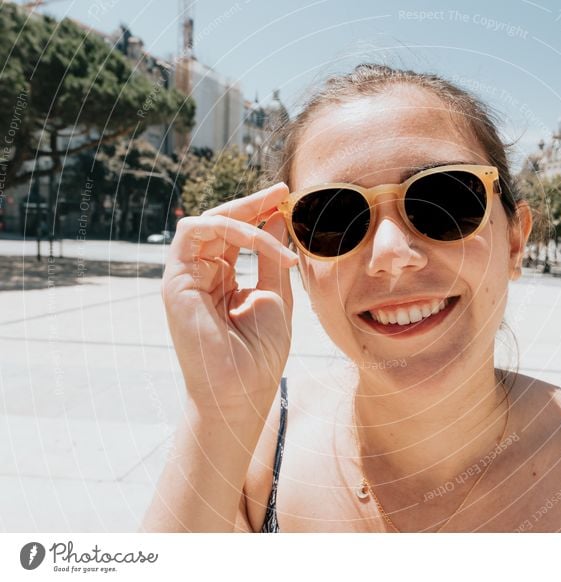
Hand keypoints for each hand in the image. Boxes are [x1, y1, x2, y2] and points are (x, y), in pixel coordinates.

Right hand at [161, 182, 298, 421]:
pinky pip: (196, 233)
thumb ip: (270, 258)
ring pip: (207, 222)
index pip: (236, 236)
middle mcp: (200, 275)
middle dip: (252, 203)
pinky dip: (230, 229)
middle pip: (220, 223)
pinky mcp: (175, 280)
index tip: (286, 198)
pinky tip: (260, 241)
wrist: (242, 391)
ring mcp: (185, 277)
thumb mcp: (275, 297)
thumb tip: (276, 219)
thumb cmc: (260, 354)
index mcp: (222, 281)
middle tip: (281, 191)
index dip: (258, 214)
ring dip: (244, 215)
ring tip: (276, 213)